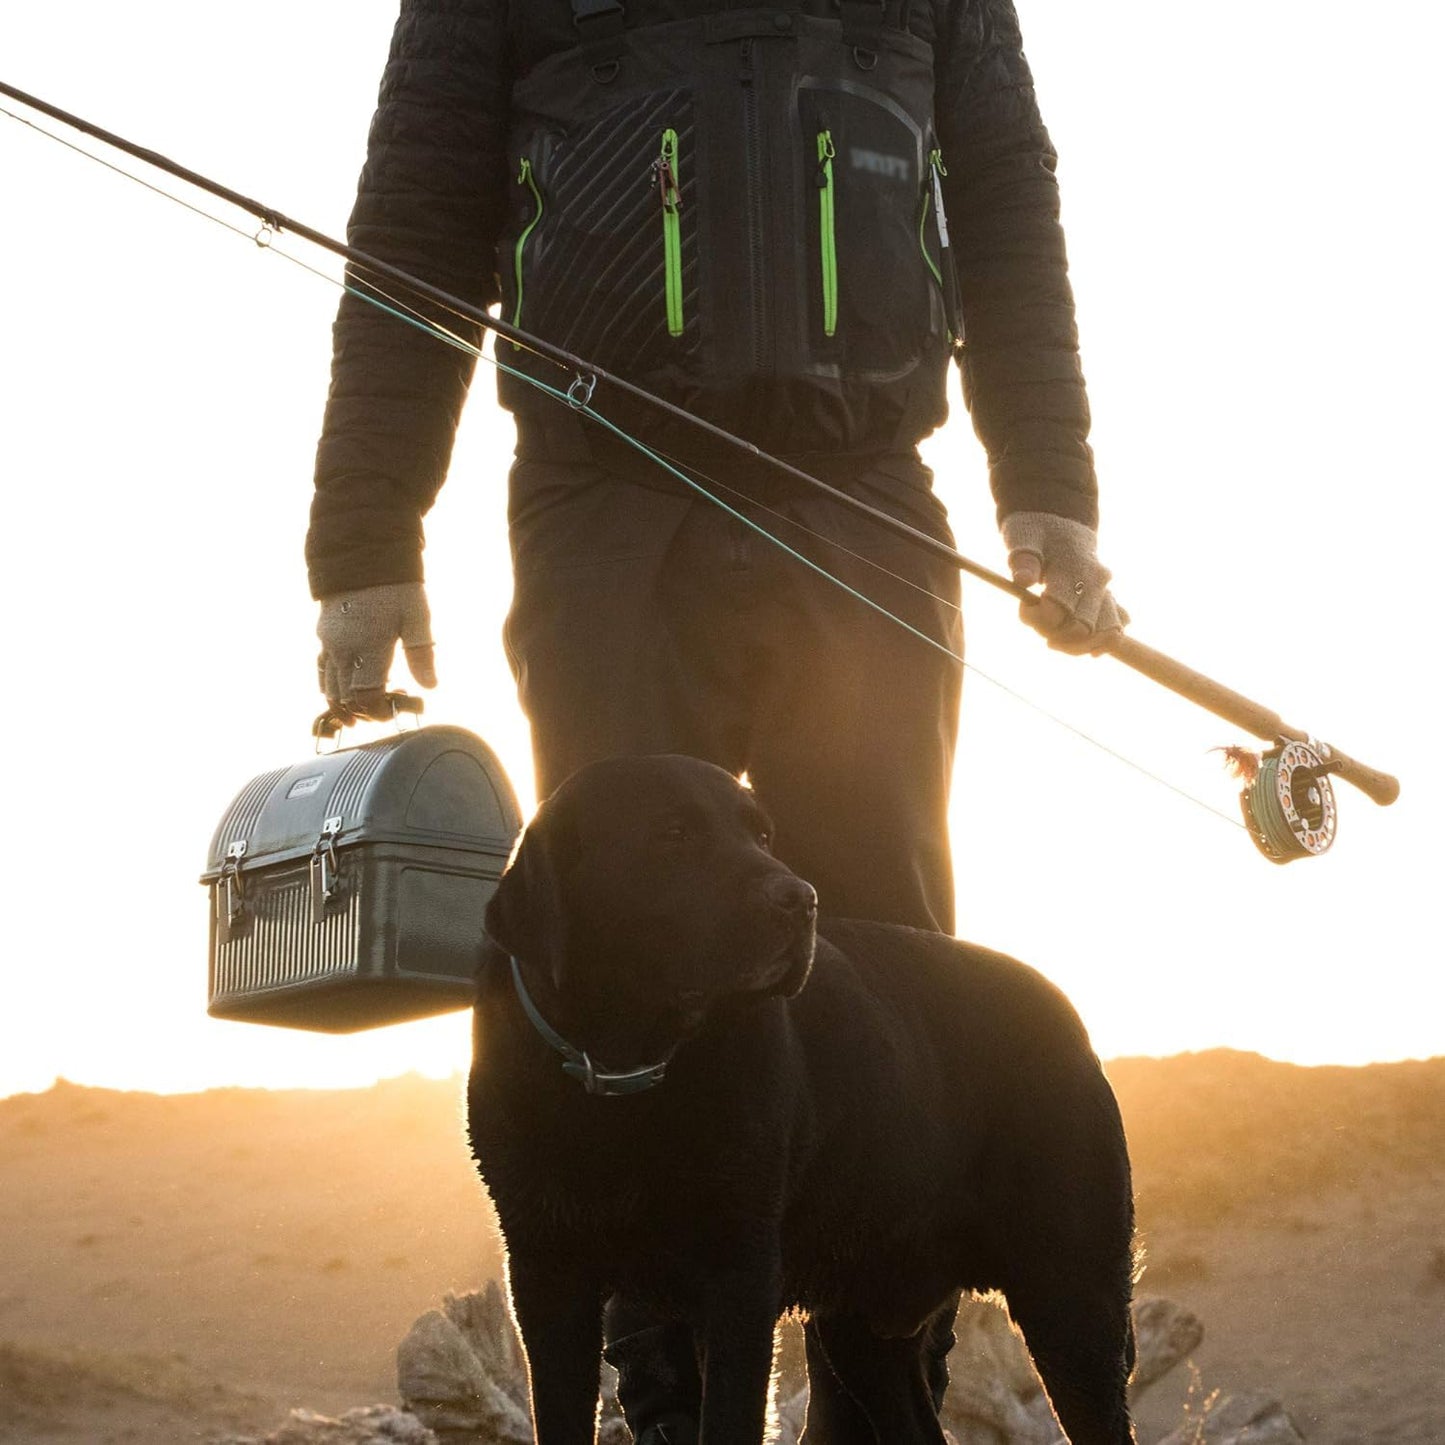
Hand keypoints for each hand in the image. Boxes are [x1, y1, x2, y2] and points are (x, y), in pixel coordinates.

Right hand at [316, 581, 437, 720]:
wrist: (362, 555)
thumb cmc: (396, 586)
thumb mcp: (417, 617)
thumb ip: (422, 655)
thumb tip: (429, 686)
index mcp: (368, 649)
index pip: (366, 697)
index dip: (379, 711)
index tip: (395, 709)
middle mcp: (342, 651)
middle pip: (345, 699)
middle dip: (365, 711)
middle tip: (387, 707)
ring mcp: (329, 644)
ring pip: (329, 689)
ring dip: (346, 703)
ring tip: (368, 705)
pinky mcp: (323, 637)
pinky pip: (322, 672)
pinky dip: (333, 687)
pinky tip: (349, 688)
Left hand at [1001, 512, 1124, 655]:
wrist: (1059, 523)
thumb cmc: (1036, 532)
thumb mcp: (1023, 539)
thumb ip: (1023, 560)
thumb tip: (1022, 581)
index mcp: (1077, 567)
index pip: (1059, 611)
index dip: (1037, 618)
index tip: (1023, 605)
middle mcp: (1098, 582)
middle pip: (1083, 629)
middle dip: (1054, 635)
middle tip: (1036, 622)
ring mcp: (1106, 592)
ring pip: (1105, 634)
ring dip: (1076, 646)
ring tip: (1052, 639)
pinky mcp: (1108, 601)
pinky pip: (1115, 629)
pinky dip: (1104, 643)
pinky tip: (1092, 652)